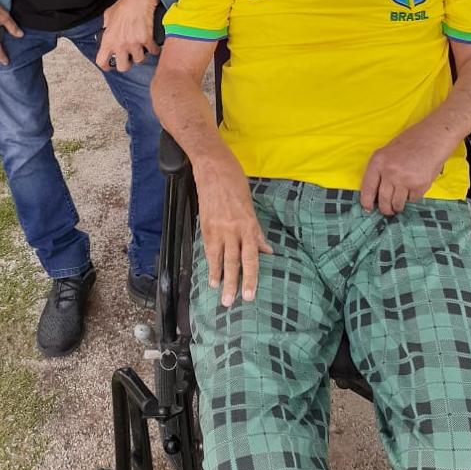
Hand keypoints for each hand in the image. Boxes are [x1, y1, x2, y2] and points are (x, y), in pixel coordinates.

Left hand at [96, 0, 159, 71]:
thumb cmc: (123, 5)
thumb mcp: (108, 16)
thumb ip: (106, 27)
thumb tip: (106, 30)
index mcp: (108, 40)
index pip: (102, 61)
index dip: (106, 66)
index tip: (110, 66)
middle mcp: (120, 44)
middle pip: (123, 67)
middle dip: (127, 64)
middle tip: (128, 58)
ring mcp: (134, 43)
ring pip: (139, 60)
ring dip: (141, 55)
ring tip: (141, 48)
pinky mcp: (147, 40)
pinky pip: (152, 51)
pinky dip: (154, 49)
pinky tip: (153, 45)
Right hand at [194, 148, 271, 305]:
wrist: (213, 167)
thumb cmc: (235, 182)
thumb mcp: (251, 206)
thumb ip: (256, 231)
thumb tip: (265, 250)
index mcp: (248, 224)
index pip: (251, 256)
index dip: (251, 277)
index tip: (250, 294)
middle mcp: (233, 229)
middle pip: (234, 262)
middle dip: (234, 283)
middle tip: (232, 303)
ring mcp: (218, 227)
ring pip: (220, 258)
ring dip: (219, 278)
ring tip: (219, 294)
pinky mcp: (205, 224)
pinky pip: (208, 249)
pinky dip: (210, 263)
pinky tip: (210, 275)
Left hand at [360, 123, 447, 214]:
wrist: (434, 137)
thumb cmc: (411, 142)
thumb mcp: (389, 151)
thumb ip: (382, 169)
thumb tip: (377, 192)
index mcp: (378, 161)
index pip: (368, 187)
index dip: (366, 201)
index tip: (368, 208)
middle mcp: (389, 171)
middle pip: (383, 200)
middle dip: (385, 209)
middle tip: (388, 211)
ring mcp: (404, 180)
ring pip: (397, 203)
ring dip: (398, 206)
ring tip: (400, 204)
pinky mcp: (419, 185)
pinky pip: (413, 199)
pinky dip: (413, 197)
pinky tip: (415, 187)